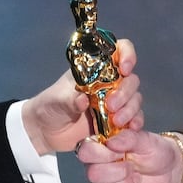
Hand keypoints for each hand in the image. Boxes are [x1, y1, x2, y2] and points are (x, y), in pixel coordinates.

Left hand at [21, 39, 144, 153]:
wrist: (46, 132)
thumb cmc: (50, 107)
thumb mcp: (56, 100)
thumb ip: (69, 99)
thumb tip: (82, 100)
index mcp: (95, 69)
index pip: (119, 51)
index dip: (127, 55)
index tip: (124, 69)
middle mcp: (109, 83)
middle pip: (131, 79)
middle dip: (125, 92)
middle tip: (110, 105)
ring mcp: (115, 102)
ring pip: (135, 99)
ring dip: (130, 109)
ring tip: (117, 121)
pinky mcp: (117, 121)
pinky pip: (134, 119)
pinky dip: (135, 122)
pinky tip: (131, 128)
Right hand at [77, 128, 182, 182]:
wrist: (169, 170)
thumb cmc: (155, 152)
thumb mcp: (145, 139)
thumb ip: (128, 137)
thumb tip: (111, 142)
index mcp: (101, 148)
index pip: (85, 152)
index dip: (103, 155)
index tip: (121, 153)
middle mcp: (97, 167)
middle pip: (93, 174)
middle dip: (118, 172)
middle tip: (132, 167)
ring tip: (136, 179)